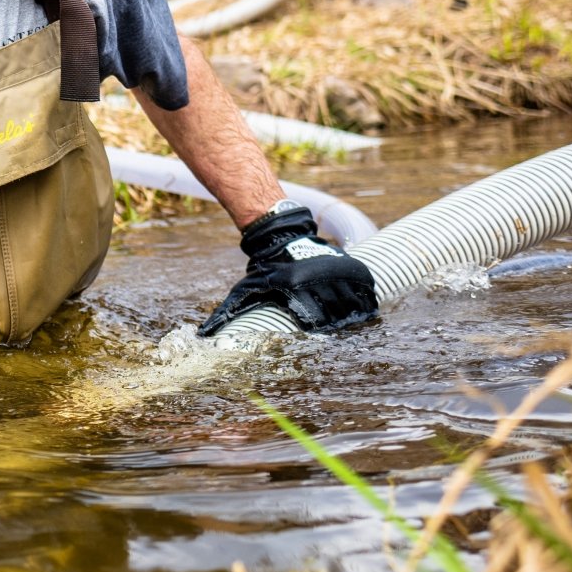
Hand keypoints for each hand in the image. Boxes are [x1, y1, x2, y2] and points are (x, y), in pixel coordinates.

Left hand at [200, 202, 379, 334]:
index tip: (317, 334)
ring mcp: (336, 273)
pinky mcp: (349, 267)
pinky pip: (365, 291)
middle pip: (335, 315)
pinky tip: (364, 312)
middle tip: (335, 330)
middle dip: (335, 324)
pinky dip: (366, 302)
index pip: (314, 322)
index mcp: (296, 291)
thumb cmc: (263, 269)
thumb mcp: (245, 289)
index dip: (317, 331)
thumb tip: (205, 334)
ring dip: (351, 316)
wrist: (282, 236)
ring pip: (352, 304)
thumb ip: (228, 312)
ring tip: (349, 323)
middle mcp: (317, 281)